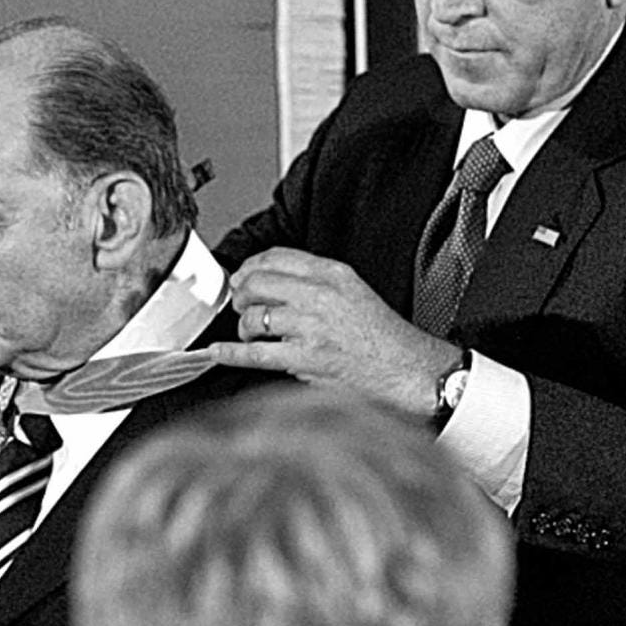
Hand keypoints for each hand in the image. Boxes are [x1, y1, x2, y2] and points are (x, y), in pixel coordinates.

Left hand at [205, 247, 459, 417]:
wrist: (407, 368)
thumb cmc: (381, 334)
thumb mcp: (352, 289)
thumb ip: (314, 279)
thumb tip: (267, 280)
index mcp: (331, 273)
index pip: (275, 257)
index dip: (249, 267)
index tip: (242, 277)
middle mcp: (319, 295)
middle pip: (256, 284)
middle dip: (241, 296)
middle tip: (242, 306)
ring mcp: (310, 327)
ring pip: (254, 318)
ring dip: (245, 327)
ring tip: (252, 334)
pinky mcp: (305, 358)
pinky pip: (256, 354)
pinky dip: (231, 353)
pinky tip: (218, 351)